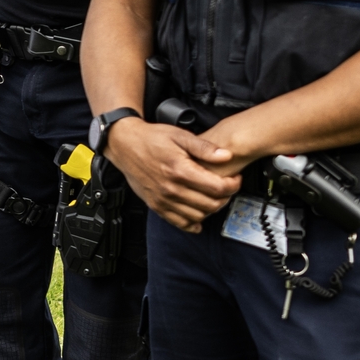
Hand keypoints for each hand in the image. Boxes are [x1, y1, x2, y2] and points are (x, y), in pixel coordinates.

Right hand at [104, 117, 241, 231]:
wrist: (124, 145)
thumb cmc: (150, 139)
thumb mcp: (179, 135)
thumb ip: (204, 147)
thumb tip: (226, 155)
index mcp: (180, 170)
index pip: (217, 187)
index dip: (233, 185)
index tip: (235, 179)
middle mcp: (172, 189)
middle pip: (211, 204)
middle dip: (225, 197)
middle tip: (226, 188)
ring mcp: (163, 200)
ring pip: (198, 216)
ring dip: (211, 210)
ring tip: (213, 197)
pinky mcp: (156, 205)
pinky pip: (179, 223)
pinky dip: (192, 224)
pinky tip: (198, 216)